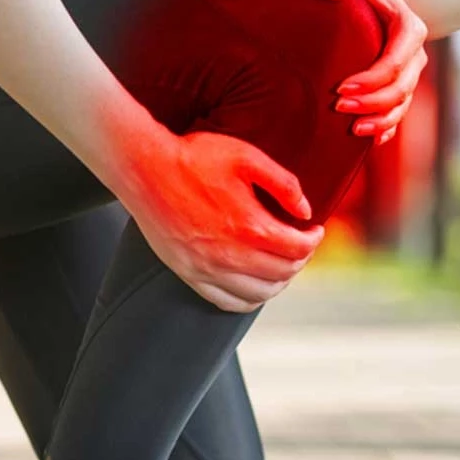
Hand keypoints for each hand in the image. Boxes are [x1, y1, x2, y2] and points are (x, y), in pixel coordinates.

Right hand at [122, 131, 325, 313]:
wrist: (145, 168)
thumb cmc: (193, 158)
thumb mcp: (247, 157)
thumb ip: (284, 184)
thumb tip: (305, 211)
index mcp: (249, 226)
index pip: (298, 249)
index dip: (314, 240)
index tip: (314, 230)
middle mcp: (230, 255)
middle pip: (283, 273)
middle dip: (299, 259)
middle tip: (300, 244)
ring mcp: (208, 269)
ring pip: (259, 294)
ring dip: (278, 281)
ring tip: (280, 263)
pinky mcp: (189, 274)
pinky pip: (228, 302)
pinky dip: (249, 299)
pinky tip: (253, 284)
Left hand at [323, 0, 428, 144]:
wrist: (380, 1)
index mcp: (409, 30)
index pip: (394, 63)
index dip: (370, 80)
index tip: (340, 87)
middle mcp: (414, 57)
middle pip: (399, 90)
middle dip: (370, 103)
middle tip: (337, 107)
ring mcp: (408, 76)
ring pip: (401, 107)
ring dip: (378, 121)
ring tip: (352, 129)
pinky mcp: (399, 89)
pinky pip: (398, 116)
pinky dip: (385, 130)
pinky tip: (368, 141)